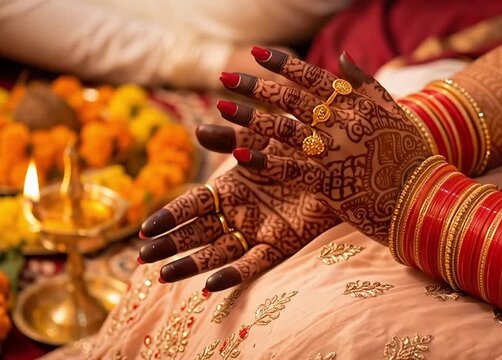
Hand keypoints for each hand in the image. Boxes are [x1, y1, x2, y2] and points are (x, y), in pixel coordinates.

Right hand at [138, 127, 338, 291]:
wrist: (337, 165)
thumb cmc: (298, 150)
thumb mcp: (263, 141)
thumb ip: (234, 139)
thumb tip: (198, 131)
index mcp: (230, 189)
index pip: (193, 205)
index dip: (170, 216)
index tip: (146, 228)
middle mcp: (239, 213)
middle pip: (198, 232)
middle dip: (171, 244)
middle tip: (143, 258)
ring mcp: (257, 231)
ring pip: (218, 252)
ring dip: (191, 263)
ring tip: (163, 275)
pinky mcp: (280, 245)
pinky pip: (254, 263)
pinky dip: (233, 274)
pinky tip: (211, 284)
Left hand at [217, 48, 430, 241]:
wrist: (424, 197)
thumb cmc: (411, 154)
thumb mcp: (393, 110)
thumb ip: (365, 83)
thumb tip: (341, 56)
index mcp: (357, 103)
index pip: (313, 77)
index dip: (282, 63)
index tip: (256, 53)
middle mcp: (342, 122)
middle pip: (290, 99)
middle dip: (256, 86)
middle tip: (226, 78)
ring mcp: (334, 151)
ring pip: (284, 129)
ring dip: (250, 118)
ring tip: (220, 108)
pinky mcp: (328, 181)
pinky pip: (289, 168)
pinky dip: (264, 160)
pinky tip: (239, 154)